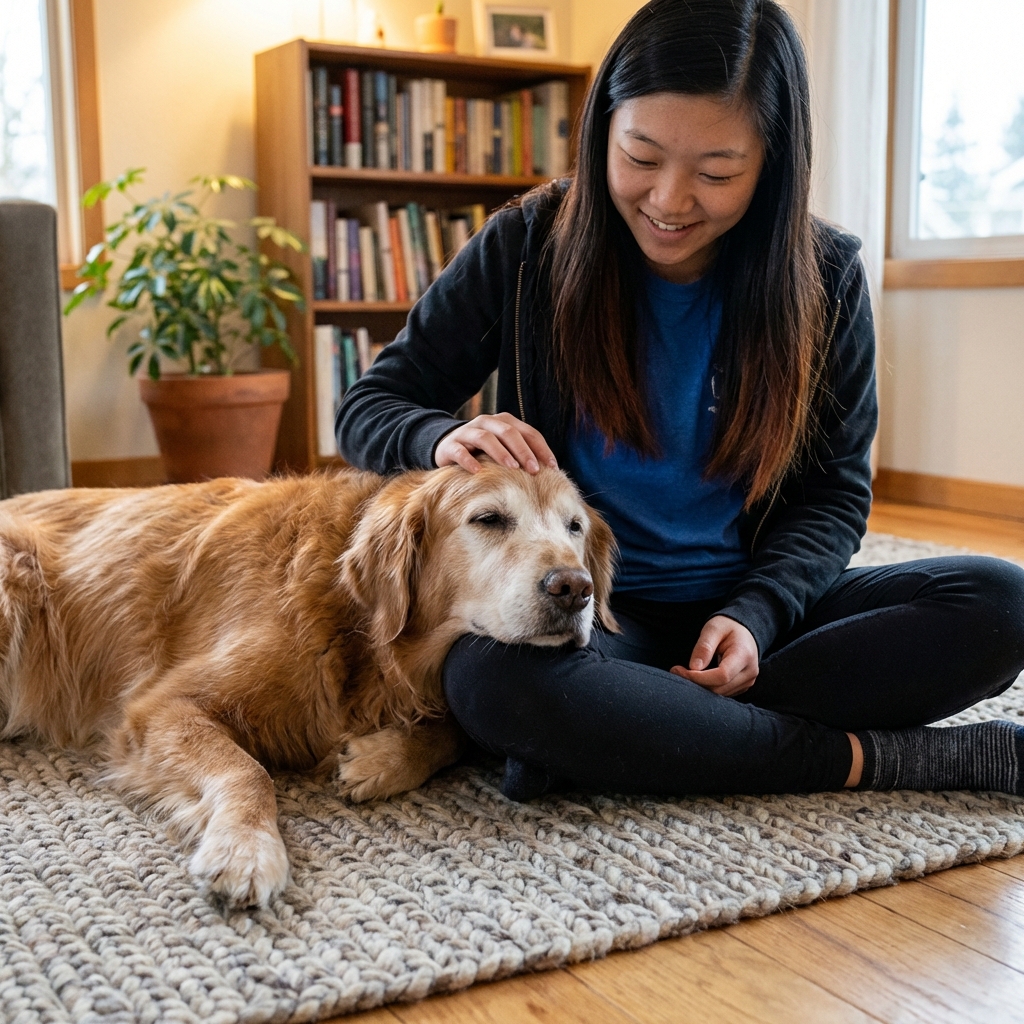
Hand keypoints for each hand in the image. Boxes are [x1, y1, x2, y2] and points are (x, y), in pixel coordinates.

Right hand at [435, 412, 557, 474]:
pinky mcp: (450, 445)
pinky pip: (460, 451)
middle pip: (508, 432)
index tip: (552, 467)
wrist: (446, 449)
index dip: (541, 449)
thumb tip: (551, 472)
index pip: (528, 432)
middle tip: (534, 470)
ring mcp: (467, 432)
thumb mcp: (504, 450)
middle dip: (524, 451)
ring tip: (512, 468)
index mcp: (504, 422)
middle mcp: (486, 423)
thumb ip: (522, 455)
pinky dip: (469, 460)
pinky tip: (478, 472)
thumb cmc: (482, 454)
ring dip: (501, 453)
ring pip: (486, 437)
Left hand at [671, 616, 758, 696]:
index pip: (722, 675)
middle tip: (676, 671)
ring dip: (700, 687)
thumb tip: (694, 667)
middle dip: (695, 682)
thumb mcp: (713, 628)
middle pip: (720, 688)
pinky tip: (697, 677)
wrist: (743, 631)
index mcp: (744, 655)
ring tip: (685, 673)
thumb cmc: (727, 626)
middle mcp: (749, 672)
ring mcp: (747, 681)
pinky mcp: (742, 686)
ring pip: (719, 693)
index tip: (680, 670)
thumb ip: (704, 646)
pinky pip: (722, 693)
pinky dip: (707, 687)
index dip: (699, 677)